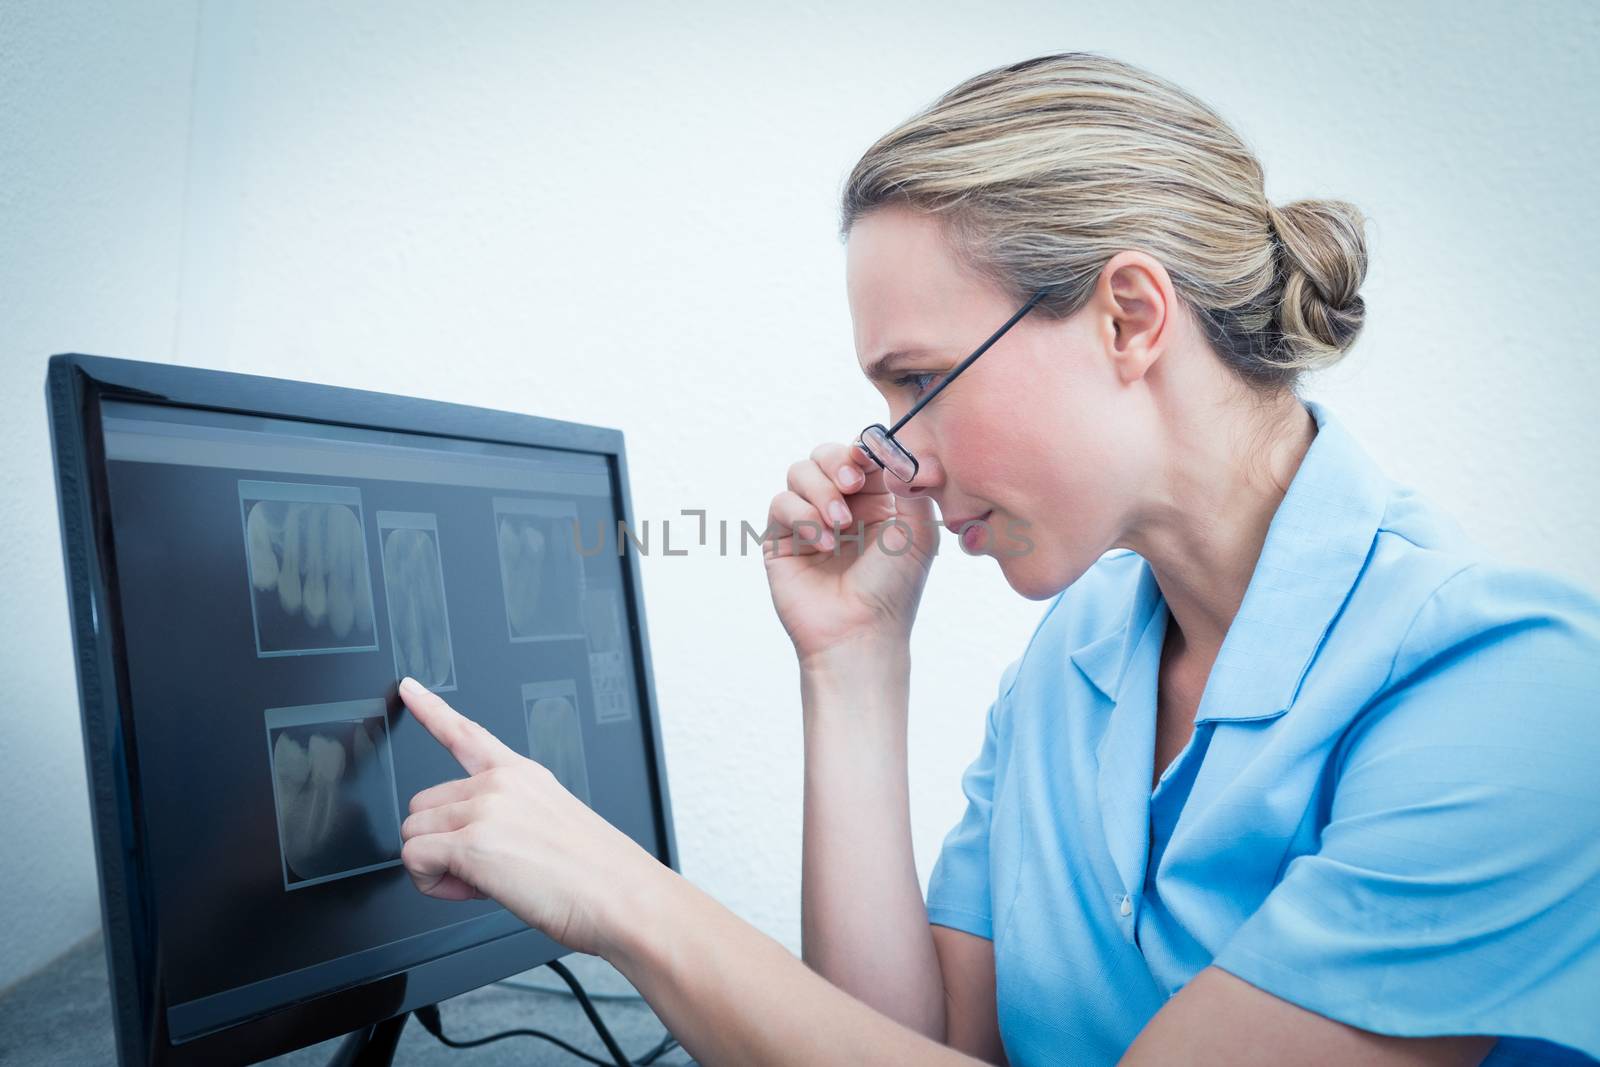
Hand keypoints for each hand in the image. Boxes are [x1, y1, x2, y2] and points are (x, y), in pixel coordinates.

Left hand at [397, 677, 660, 956]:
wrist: (621, 896)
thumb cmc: (597, 874)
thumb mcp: (553, 825)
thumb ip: (505, 819)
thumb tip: (469, 846)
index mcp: (522, 774)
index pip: (465, 733)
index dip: (430, 708)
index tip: (408, 688)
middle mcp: (500, 784)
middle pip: (422, 806)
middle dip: (440, 843)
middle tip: (483, 869)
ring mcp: (486, 809)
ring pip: (414, 834)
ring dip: (437, 866)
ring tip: (487, 881)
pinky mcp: (473, 843)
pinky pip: (416, 860)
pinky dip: (433, 884)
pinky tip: (474, 890)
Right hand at [763, 441, 937, 663]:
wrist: (860, 632)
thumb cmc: (893, 590)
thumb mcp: (919, 534)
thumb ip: (913, 486)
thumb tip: (893, 452)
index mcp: (876, 501)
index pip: (861, 455)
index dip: (863, 448)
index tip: (868, 457)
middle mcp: (840, 506)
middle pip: (825, 454)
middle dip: (837, 462)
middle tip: (852, 485)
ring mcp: (809, 520)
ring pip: (799, 472)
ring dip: (821, 492)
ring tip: (840, 525)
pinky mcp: (781, 539)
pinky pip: (781, 503)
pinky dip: (803, 516)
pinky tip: (824, 544)